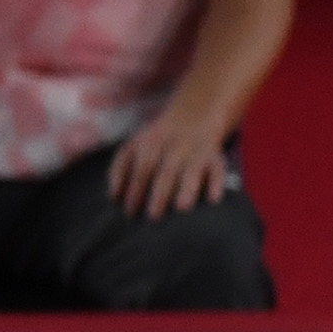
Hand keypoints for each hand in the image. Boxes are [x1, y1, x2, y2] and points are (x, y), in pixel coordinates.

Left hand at [108, 106, 233, 217]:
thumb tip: (113, 197)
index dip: (135, 189)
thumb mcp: (134, 145)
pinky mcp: (216, 159)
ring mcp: (197, 152)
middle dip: (159, 194)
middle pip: (166, 172)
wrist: (195, 114)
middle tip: (153, 216)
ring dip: (187, 189)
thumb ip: (120, 169)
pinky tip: (213, 199)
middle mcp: (175, 147)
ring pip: (192, 172)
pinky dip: (217, 184)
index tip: (130, 212)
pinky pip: (218, 171)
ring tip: (181, 207)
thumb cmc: (158, 140)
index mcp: (151, 144)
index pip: (142, 168)